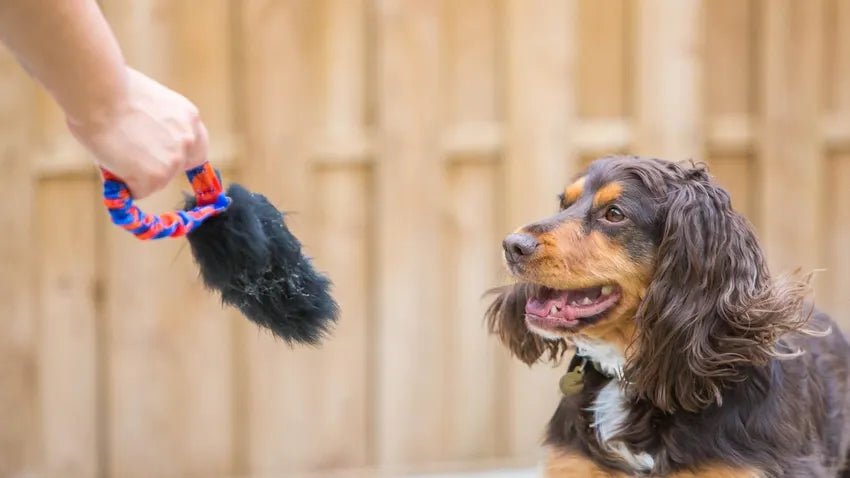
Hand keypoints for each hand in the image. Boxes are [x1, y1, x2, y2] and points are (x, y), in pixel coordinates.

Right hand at [66, 67, 207, 198]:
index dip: (180, 156)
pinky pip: (139, 191)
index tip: (166, 160)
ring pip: (157, 181)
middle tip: (132, 158)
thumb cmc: (109, 91)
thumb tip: (147, 142)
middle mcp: (188, 140)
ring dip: (137, 173)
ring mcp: (174, 160)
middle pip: (179, 167)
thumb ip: (159, 125)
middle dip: (159, 167)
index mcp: (189, 117)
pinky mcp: (156, 177)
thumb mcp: (150, 103)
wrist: (97, 95)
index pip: (196, 148)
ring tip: (115, 149)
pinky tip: (111, 160)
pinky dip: (124, 184)